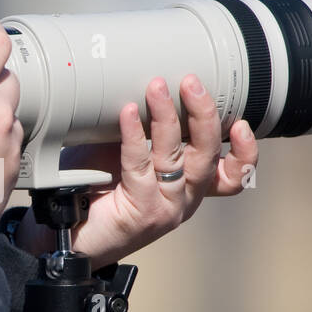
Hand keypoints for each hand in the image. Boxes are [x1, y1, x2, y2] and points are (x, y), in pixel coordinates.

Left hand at [14, 74, 258, 269]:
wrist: (66, 229)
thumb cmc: (95, 186)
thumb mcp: (128, 152)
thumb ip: (147, 129)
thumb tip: (149, 85)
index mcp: (189, 186)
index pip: (232, 174)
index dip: (245, 151)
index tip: (241, 122)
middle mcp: (183, 198)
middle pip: (208, 156)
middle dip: (204, 115)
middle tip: (191, 82)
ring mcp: (164, 207)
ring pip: (177, 159)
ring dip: (167, 117)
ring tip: (156, 88)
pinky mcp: (141, 212)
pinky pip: (141, 167)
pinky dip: (135, 136)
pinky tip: (128, 113)